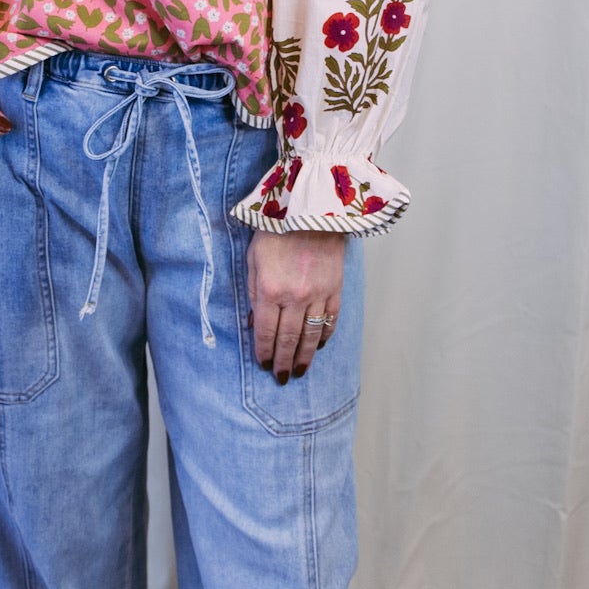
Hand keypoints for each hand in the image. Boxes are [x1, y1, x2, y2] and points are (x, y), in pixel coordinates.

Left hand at [247, 230, 344, 381]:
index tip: (264, 365)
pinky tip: (319, 345)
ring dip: (305, 356)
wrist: (311, 210)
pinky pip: (330, 319)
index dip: (264, 352)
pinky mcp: (335, 288)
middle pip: (288, 339)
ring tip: (300, 371)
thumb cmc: (276, 231)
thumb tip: (255, 324)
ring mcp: (318, 294)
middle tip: (282, 378)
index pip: (266, 332)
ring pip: (311, 334)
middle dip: (284, 362)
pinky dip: (325, 335)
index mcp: (270, 290)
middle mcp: (295, 297)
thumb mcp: (253, 260)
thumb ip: (253, 293)